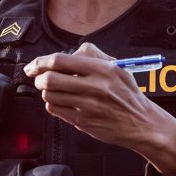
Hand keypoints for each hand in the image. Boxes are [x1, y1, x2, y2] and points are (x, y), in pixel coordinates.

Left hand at [24, 41, 161, 150]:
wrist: (141, 123)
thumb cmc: (128, 94)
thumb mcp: (117, 67)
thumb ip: (93, 55)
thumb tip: (69, 53)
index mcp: (102, 69)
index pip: (60, 61)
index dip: (41, 61)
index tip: (35, 65)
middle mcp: (94, 87)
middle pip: (50, 79)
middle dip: (39, 77)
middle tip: (40, 77)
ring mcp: (87, 106)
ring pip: (50, 95)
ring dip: (46, 91)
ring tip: (53, 89)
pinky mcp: (83, 122)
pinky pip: (56, 110)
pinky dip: (53, 104)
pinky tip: (61, 101)